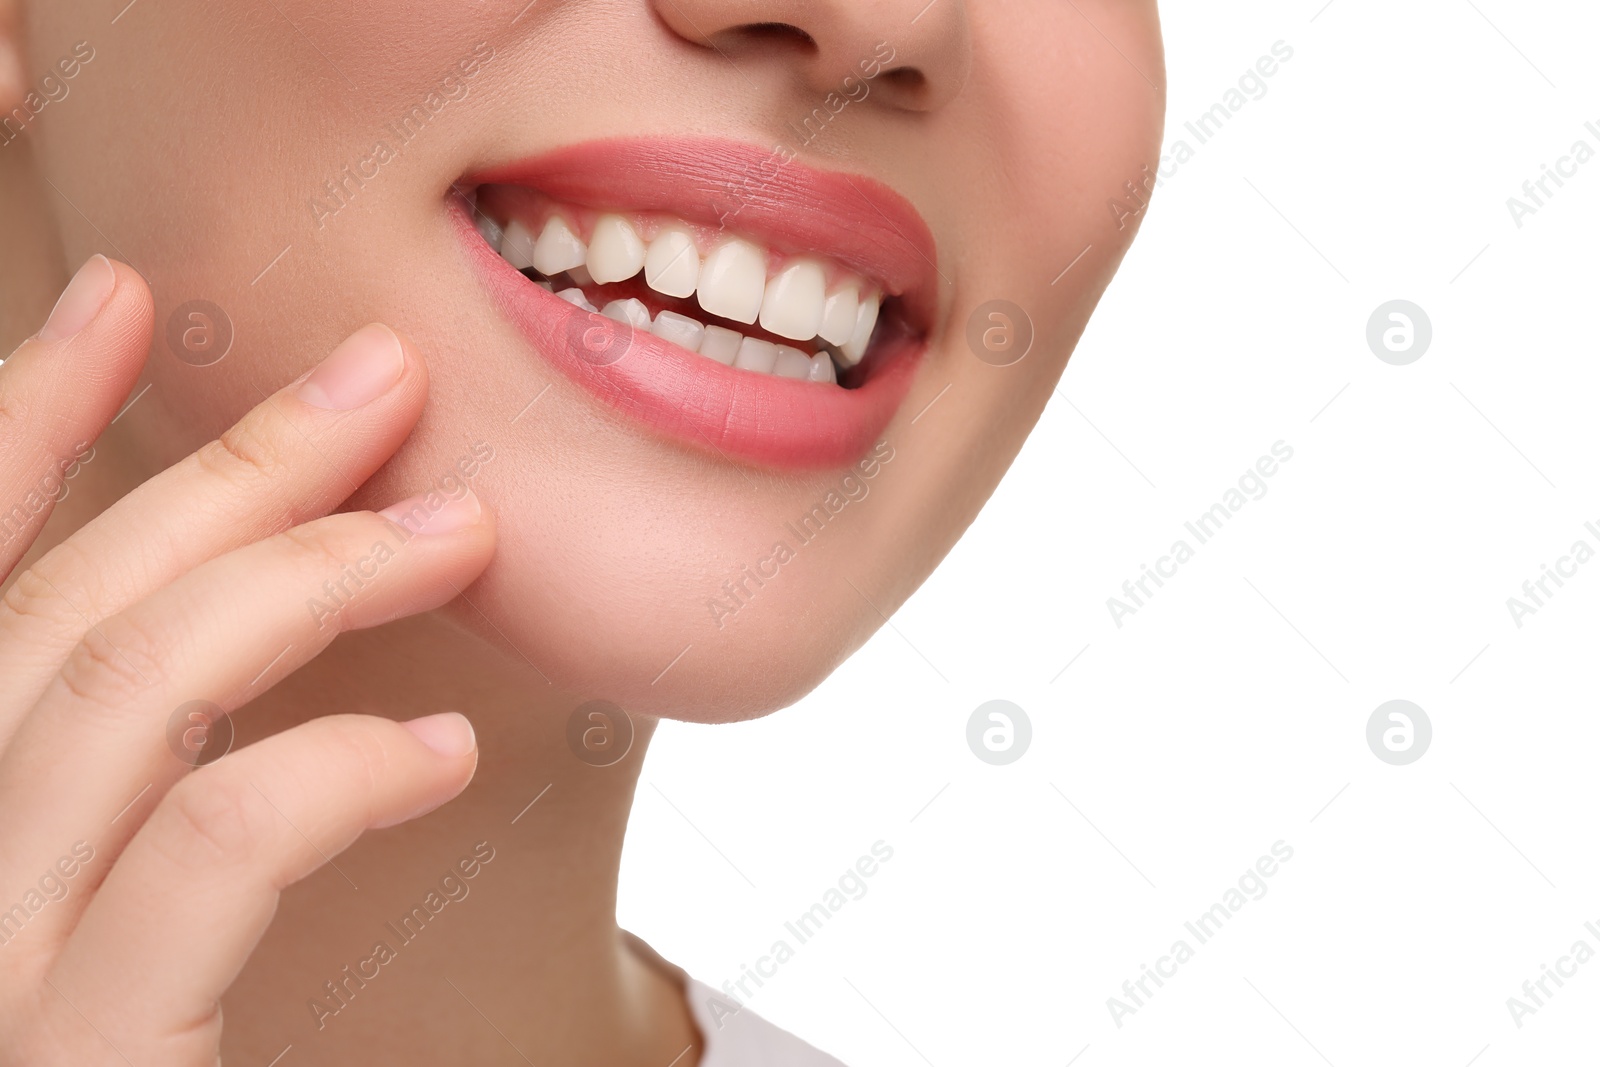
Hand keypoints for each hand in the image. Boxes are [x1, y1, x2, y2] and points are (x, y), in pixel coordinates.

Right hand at [0, 256, 493, 1064]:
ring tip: (454, 529)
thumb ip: (134, 814)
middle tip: (373, 385)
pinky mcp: (58, 1060)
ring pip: (115, 696)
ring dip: (298, 579)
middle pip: (51, 617)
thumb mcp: (86, 930)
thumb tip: (272, 697)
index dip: (10, 429)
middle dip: (216, 474)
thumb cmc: (95, 1060)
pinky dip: (327, 766)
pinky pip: (204, 851)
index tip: (114, 301)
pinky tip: (439, 747)